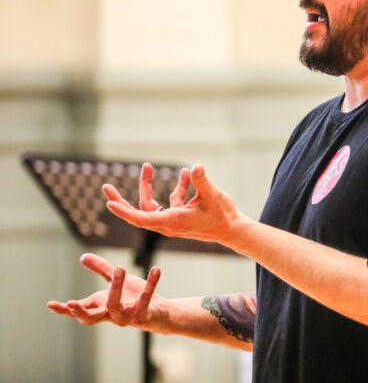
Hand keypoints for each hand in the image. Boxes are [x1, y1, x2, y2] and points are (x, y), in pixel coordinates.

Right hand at [46, 253, 167, 330]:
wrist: (160, 312)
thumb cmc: (134, 297)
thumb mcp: (116, 280)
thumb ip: (101, 269)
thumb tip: (82, 257)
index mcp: (101, 307)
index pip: (80, 310)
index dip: (64, 310)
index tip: (50, 304)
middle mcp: (111, 315)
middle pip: (90, 318)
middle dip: (79, 311)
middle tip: (70, 302)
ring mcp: (126, 318)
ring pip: (115, 306)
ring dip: (116, 287)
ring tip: (120, 268)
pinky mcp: (143, 316)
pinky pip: (144, 301)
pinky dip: (150, 285)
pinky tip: (155, 270)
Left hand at [102, 163, 245, 244]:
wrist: (232, 229)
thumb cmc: (222, 215)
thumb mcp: (212, 196)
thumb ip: (201, 180)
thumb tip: (195, 167)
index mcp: (172, 221)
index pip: (141, 218)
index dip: (124, 211)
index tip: (109, 203)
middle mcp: (168, 223)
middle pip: (138, 213)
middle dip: (122, 200)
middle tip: (106, 187)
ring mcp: (173, 220)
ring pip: (151, 205)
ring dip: (148, 186)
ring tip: (148, 166)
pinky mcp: (180, 216)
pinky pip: (169, 201)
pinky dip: (175, 188)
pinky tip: (186, 174)